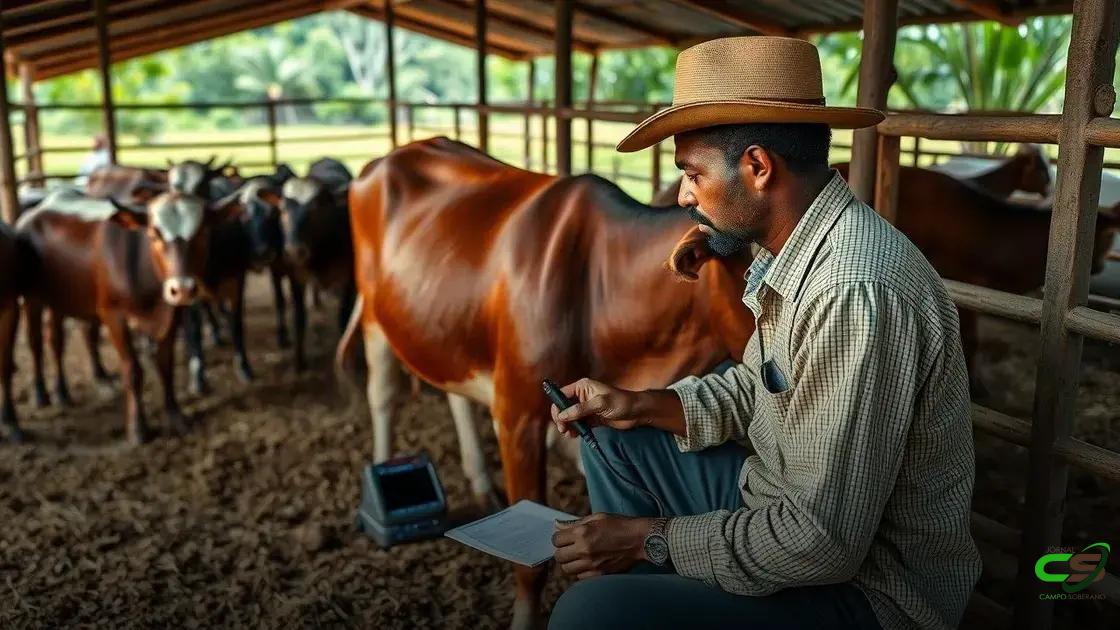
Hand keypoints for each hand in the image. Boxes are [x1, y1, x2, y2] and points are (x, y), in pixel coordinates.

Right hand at [549, 378, 686, 437]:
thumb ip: (580, 409)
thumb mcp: (600, 404)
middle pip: (564, 407)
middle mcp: (582, 396)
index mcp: (582, 387)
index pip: (562, 394)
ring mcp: (586, 408)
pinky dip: (575, 430)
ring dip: (567, 426)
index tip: (558, 419)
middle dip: (561, 418)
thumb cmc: (621, 402)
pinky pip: (578, 424)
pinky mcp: (591, 418)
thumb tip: (563, 415)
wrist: (637, 413)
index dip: (557, 406)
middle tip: (563, 429)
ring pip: (570, 417)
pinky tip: (576, 435)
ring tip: (569, 434)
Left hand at [552, 513, 653, 579]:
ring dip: (570, 563)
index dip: (560, 538)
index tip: (565, 538)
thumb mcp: (596, 518)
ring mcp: (591, 564)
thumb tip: (556, 524)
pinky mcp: (599, 574)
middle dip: (563, 551)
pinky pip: (580, 577)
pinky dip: (581, 572)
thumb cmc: (619, 525)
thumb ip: (575, 523)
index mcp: (582, 533)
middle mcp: (584, 550)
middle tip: (571, 548)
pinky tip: (589, 564)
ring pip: (567, 569)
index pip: (556, 540)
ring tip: (580, 557)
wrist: (639, 540)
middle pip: (559, 556)